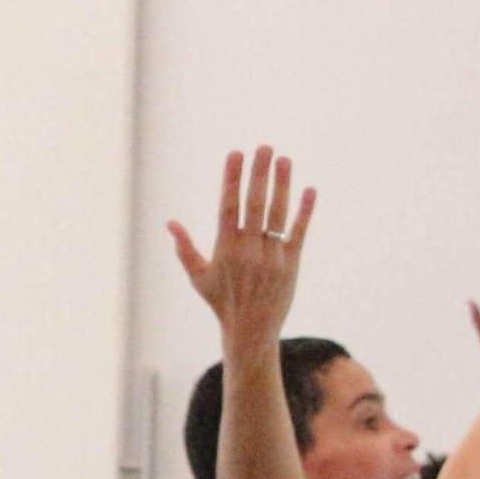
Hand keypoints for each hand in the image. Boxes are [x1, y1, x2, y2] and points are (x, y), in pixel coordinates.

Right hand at [166, 147, 315, 346]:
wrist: (250, 331)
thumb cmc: (221, 302)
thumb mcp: (198, 277)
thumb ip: (185, 248)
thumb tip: (170, 223)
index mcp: (225, 250)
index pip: (228, 207)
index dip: (232, 179)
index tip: (236, 154)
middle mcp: (249, 250)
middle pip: (255, 204)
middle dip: (259, 174)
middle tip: (264, 147)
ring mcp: (271, 256)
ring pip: (278, 214)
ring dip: (282, 185)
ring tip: (284, 159)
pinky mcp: (291, 264)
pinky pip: (299, 232)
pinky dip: (305, 211)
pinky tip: (309, 189)